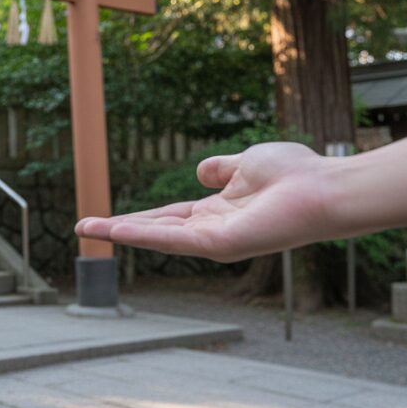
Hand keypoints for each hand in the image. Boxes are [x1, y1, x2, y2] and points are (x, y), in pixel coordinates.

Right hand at [75, 142, 339, 261]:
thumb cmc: (296, 175)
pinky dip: (142, 235)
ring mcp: (214, 240)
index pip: (168, 217)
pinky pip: (173, 238)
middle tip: (82, 229)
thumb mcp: (247, 162)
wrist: (323, 188)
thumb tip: (201, 171)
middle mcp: (212, 230)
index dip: (138, 217)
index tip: (107, 220)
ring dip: (119, 233)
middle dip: (117, 230)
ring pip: (157, 237)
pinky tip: (116, 230)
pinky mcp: (219, 244)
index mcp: (217, 212)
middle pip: (154, 230)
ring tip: (86, 230)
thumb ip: (222, 168)